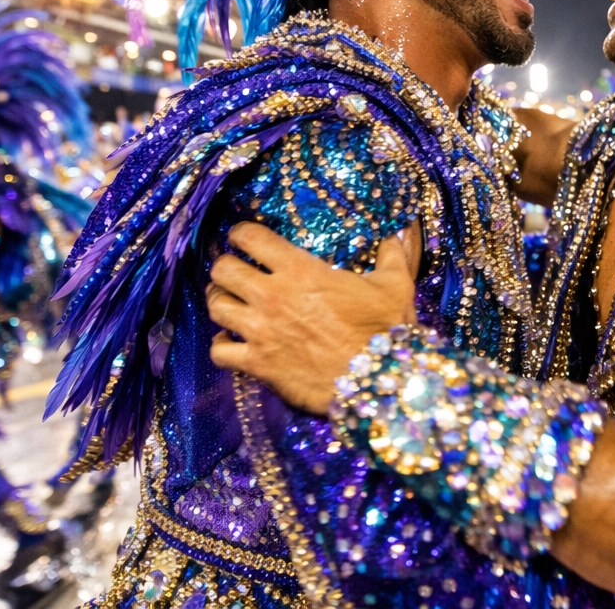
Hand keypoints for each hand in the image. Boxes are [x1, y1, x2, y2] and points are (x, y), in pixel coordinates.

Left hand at [207, 222, 419, 413]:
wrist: (378, 381)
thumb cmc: (385, 329)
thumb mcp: (394, 285)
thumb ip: (392, 255)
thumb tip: (399, 234)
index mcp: (300, 269)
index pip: (250, 237)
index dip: (241, 233)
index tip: (242, 237)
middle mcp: (272, 295)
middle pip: (222, 270)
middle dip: (225, 267)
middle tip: (235, 271)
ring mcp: (261, 331)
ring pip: (216, 306)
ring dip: (220, 301)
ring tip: (230, 302)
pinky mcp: (257, 364)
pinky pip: (219, 351)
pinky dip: (221, 345)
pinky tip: (231, 342)